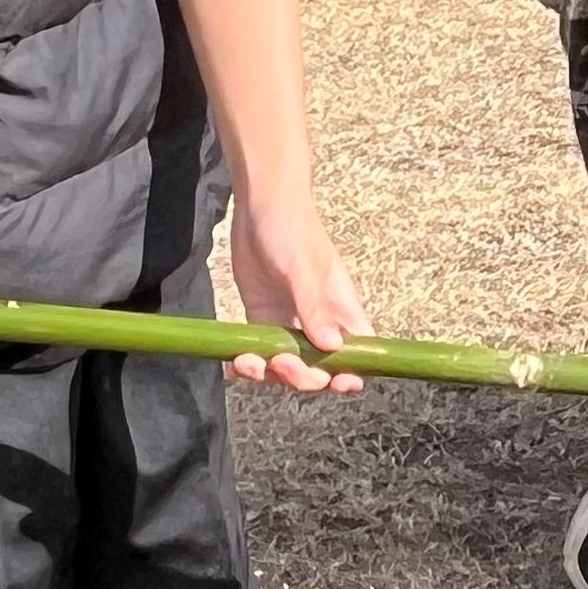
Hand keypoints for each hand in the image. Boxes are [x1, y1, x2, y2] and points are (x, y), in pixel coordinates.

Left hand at [228, 195, 369, 393]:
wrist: (261, 206)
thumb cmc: (293, 230)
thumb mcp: (304, 269)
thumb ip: (315, 308)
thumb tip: (331, 348)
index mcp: (341, 312)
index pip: (356, 353)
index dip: (350, 374)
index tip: (334, 382)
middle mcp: (319, 323)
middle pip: (318, 369)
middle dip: (300, 375)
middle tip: (278, 361)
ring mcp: (289, 323)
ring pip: (287, 366)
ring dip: (268, 373)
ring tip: (245, 361)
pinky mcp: (262, 319)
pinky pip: (259, 352)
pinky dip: (246, 364)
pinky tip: (230, 366)